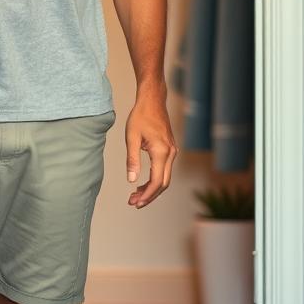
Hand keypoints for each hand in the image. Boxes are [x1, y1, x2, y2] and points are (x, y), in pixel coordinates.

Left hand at [125, 90, 177, 208]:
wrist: (152, 100)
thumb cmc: (140, 116)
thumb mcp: (131, 137)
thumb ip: (132, 160)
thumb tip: (131, 180)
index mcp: (161, 151)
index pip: (157, 181)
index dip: (147, 195)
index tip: (135, 203)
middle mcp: (171, 153)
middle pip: (163, 184)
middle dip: (149, 195)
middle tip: (133, 202)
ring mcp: (172, 151)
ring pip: (165, 178)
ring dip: (151, 188)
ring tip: (135, 195)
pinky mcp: (170, 149)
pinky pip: (164, 170)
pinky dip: (154, 179)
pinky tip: (142, 182)